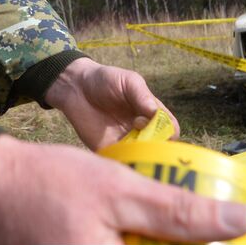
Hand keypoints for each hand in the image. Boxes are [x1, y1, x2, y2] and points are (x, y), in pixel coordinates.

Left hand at [43, 58, 178, 149]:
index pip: (170, 130)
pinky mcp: (109, 150)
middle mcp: (143, 131)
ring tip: (125, 148)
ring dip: (139, 159)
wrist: (75, 87)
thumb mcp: (127, 81)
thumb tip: (155, 113)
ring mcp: (126, 143)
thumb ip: (141, 95)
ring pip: (142, 159)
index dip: (166, 131)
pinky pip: (121, 162)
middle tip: (136, 139)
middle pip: (160, 149)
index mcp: (151, 114)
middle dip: (155, 149)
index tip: (144, 122)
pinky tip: (116, 157)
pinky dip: (123, 164)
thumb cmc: (105, 80)